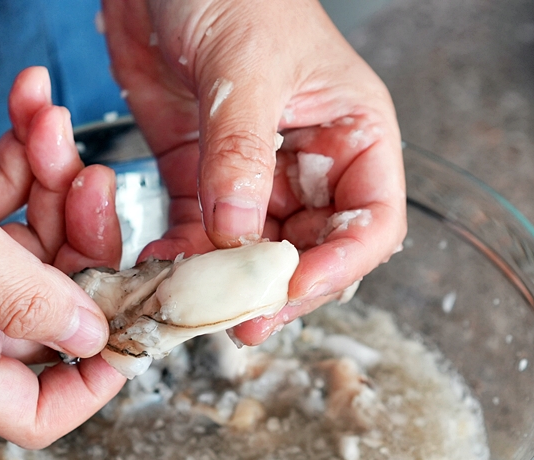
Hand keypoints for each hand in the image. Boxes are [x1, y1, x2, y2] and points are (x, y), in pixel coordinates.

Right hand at [0, 60, 124, 447]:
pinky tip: (26, 109)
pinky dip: (26, 159)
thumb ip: (20, 295)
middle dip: (84, 241)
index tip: (131, 317)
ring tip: (48, 124)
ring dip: (56, 182)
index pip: (35, 413)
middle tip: (89, 182)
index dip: (92, 381)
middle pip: (57, 311)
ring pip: (41, 246)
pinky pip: (12, 203)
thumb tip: (91, 336)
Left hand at [102, 0, 406, 342]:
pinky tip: (161, 270)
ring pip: (252, 255)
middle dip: (277, 290)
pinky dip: (182, 259)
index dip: (340, 265)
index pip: (372, 221)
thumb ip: (242, 152)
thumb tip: (237, 235)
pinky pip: (199, 235)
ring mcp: (254, 178)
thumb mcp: (245, 66)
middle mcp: (310, 165)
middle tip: (239, 320)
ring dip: (224, 285)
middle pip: (310, 252)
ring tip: (193, 305)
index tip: (292, 289)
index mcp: (352, 135)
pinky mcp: (202, 179)